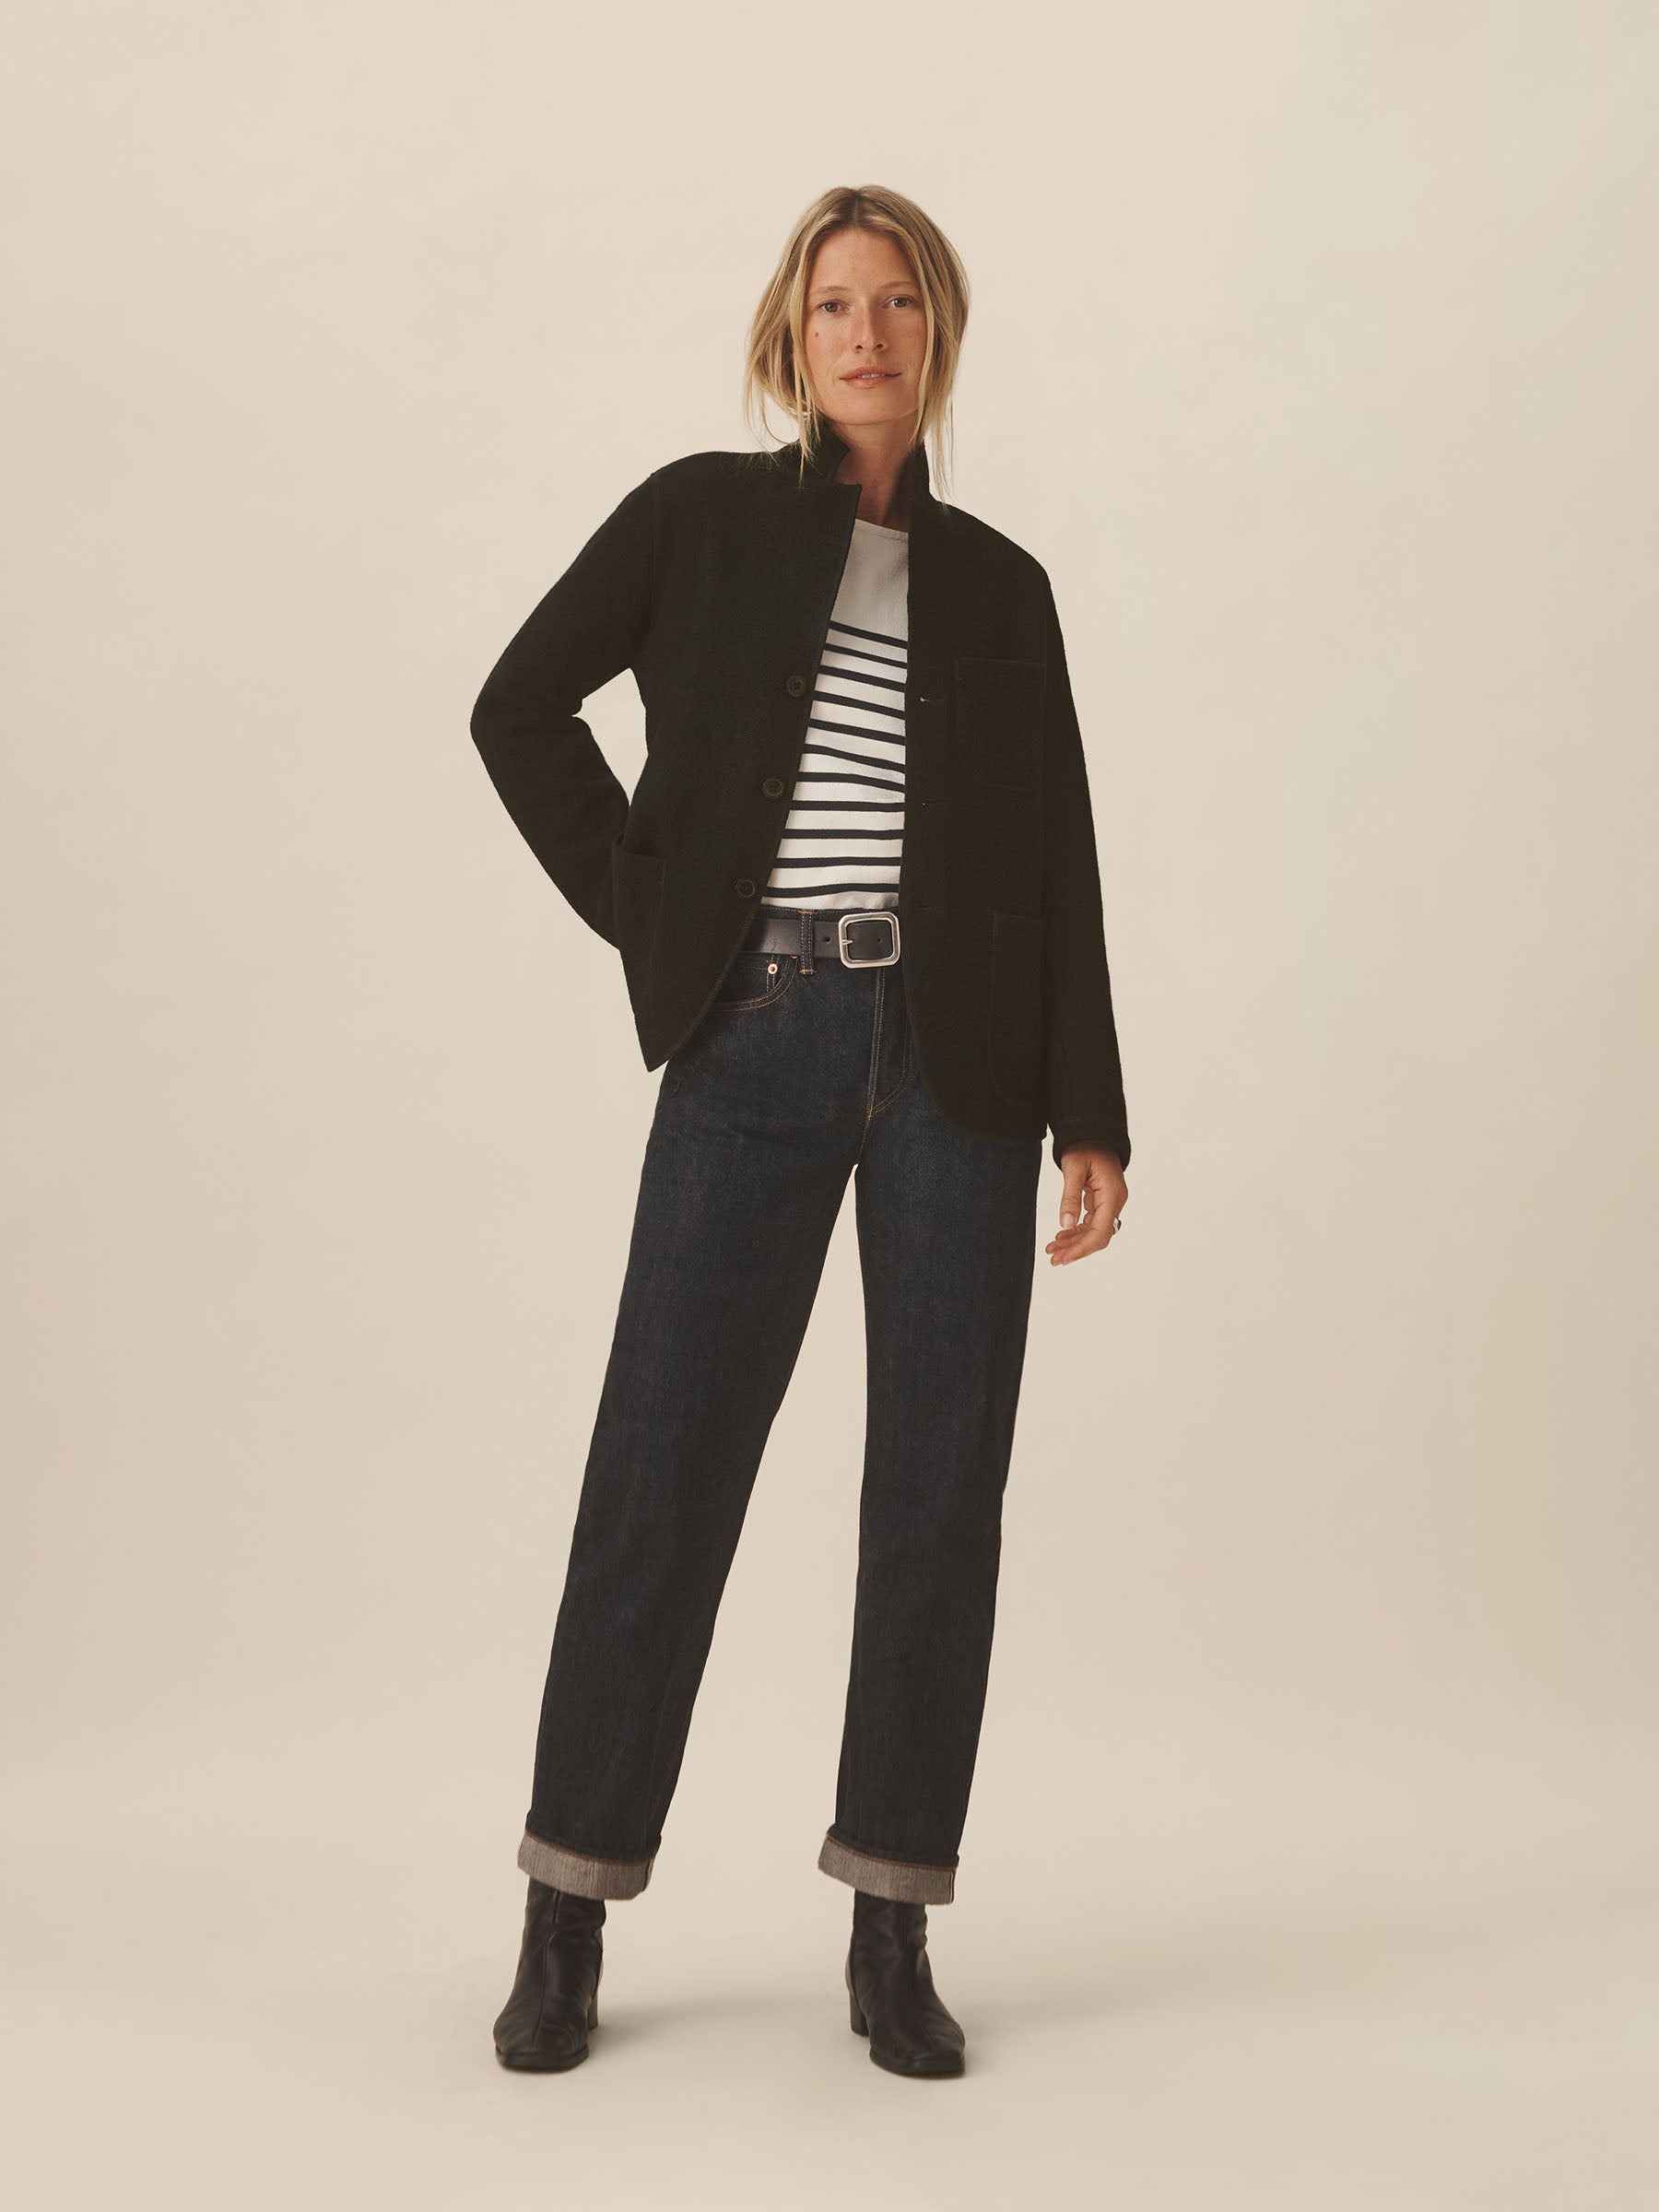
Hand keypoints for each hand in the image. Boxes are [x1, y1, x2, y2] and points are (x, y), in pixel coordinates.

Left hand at [1044, 1146, 1125, 1266]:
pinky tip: (1061, 1237)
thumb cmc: (1085, 1145)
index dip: (1081, 1248)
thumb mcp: (1073, 1168)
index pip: (1100, 1231)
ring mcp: (1110, 1202)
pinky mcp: (1102, 1201)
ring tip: (1052, 1250)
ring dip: (1074, 1243)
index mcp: (1112, 1195)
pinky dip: (1077, 1232)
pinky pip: (1091, 1223)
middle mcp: (1115, 1202)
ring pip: (1094, 1232)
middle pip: (1099, 1236)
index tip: (1063, 1258)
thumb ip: (1070, 1197)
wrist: (1093, 1133)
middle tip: (1054, 1259)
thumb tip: (1066, 1225)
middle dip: (1077, 1250)